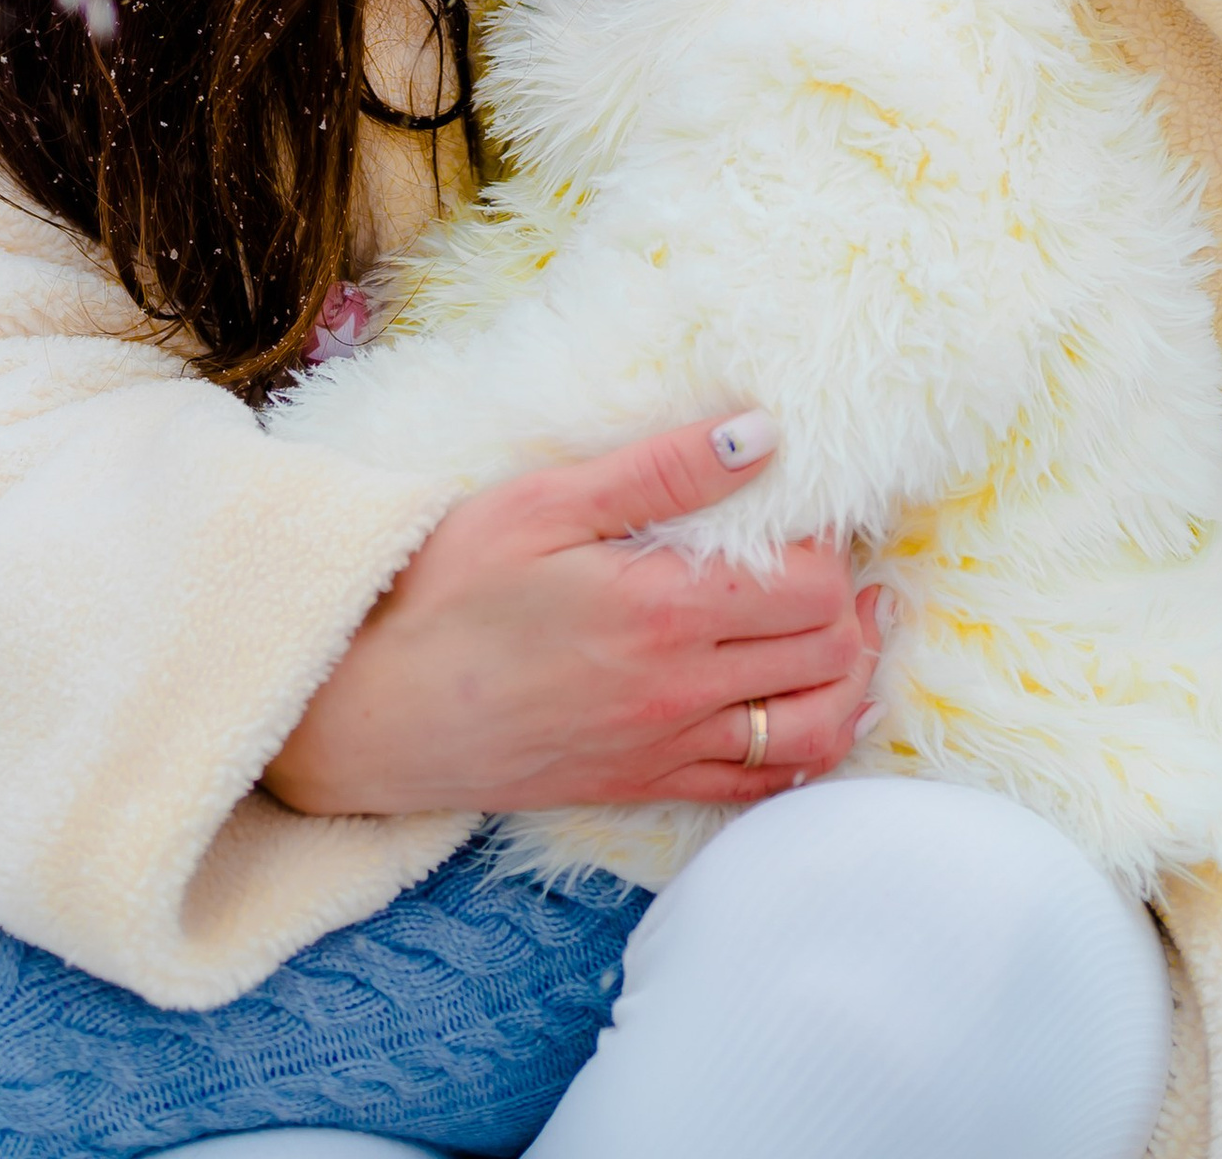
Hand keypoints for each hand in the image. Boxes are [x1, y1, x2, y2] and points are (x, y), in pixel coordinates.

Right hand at [265, 415, 878, 817]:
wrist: (369, 711)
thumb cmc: (444, 590)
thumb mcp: (544, 503)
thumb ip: (663, 471)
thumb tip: (765, 433)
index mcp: (662, 609)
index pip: (811, 585)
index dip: (830, 542)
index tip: (806, 509)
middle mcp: (681, 691)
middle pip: (830, 655)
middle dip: (852, 602)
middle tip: (836, 557)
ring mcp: (667, 749)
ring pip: (815, 731)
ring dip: (852, 678)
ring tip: (848, 626)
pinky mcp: (644, 786)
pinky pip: (761, 787)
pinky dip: (808, 749)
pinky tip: (809, 707)